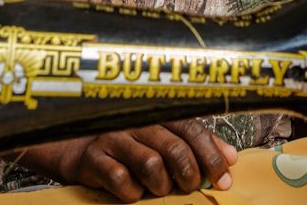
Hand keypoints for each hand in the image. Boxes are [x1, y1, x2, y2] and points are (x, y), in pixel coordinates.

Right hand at [33, 120, 237, 202]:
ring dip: (162, 184)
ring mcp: (114, 139)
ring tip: (160, 189)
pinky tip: (133, 192)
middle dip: (190, 173)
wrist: (75, 148)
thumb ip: (196, 145)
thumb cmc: (127, 146)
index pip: (193, 129)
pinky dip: (132, 192)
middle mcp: (137, 122)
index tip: (224, 179)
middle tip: (192, 186)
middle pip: (175, 147)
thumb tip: (231, 158)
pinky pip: (121, 180)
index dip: (212, 155)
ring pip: (151, 164)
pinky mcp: (94, 159)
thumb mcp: (162, 140)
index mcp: (158, 115)